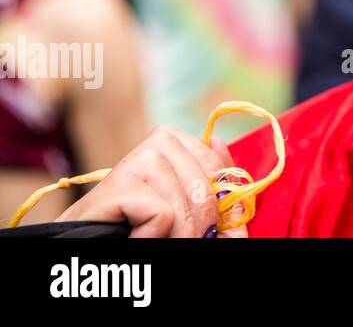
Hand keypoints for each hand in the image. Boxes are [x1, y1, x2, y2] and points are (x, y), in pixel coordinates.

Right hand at [56, 126, 244, 237]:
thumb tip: (234, 167)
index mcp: (179, 145)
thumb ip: (217, 196)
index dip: (219, 204)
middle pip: (206, 185)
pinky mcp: (117, 183)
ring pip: (186, 201)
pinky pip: (161, 212)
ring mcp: (136, 159)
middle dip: (199, 225)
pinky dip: (154, 235)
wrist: (81, 247)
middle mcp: (158, 143)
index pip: (219, 166)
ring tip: (153, 239)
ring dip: (176, 234)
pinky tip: (134, 236)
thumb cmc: (136, 228)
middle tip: (178, 240)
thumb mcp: (186, 212)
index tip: (205, 228)